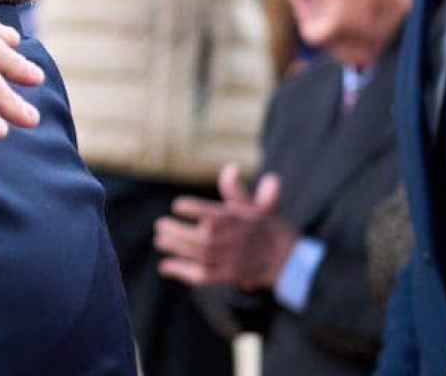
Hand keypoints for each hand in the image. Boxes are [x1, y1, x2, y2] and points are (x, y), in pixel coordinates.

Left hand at [154, 163, 299, 291]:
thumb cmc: (266, 227)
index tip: (177, 205)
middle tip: (160, 225)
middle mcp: (234, 240)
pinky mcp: (227, 276)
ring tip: (159, 240)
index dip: (193, 209)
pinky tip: (165, 267)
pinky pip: (203, 276)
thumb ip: (237, 190)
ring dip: (177, 249)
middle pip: (203, 238)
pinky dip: (183, 272)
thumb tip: (230, 168)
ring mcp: (231, 260)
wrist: (286, 259)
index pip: (213, 213)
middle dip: (178, 232)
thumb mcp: (257, 204)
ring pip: (200, 256)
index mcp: (240, 220)